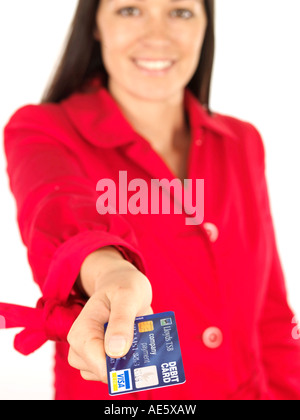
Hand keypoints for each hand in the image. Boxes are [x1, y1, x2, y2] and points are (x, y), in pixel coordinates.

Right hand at [67, 256, 152, 382]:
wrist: (125, 283)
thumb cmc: (124, 285)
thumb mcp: (127, 296)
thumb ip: (122, 320)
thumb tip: (116, 351)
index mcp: (83, 326)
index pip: (89, 353)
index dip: (108, 364)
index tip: (130, 361)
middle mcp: (83, 342)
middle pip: (94, 369)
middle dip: (119, 367)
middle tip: (140, 350)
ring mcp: (94, 350)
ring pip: (103, 375)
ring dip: (125, 367)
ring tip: (139, 345)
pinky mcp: (105, 356)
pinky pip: (114, 372)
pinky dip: (128, 366)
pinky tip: (139, 350)